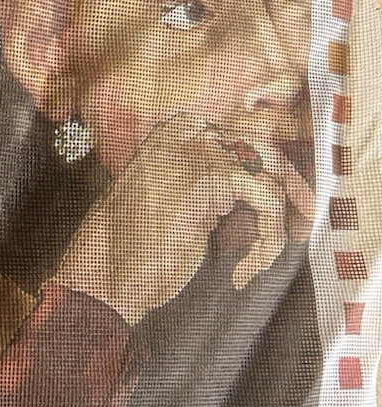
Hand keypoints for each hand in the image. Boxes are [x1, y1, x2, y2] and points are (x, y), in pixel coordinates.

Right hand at [55, 113, 313, 325]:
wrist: (104, 276)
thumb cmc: (138, 250)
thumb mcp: (183, 203)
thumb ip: (220, 183)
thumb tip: (283, 179)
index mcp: (175, 130)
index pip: (249, 139)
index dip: (279, 179)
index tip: (290, 215)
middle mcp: (186, 130)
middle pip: (268, 151)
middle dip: (293, 194)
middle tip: (301, 229)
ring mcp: (197, 148)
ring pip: (272, 178)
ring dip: (274, 229)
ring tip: (255, 264)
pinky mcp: (210, 176)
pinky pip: (268, 202)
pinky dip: (267, 241)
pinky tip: (244, 271)